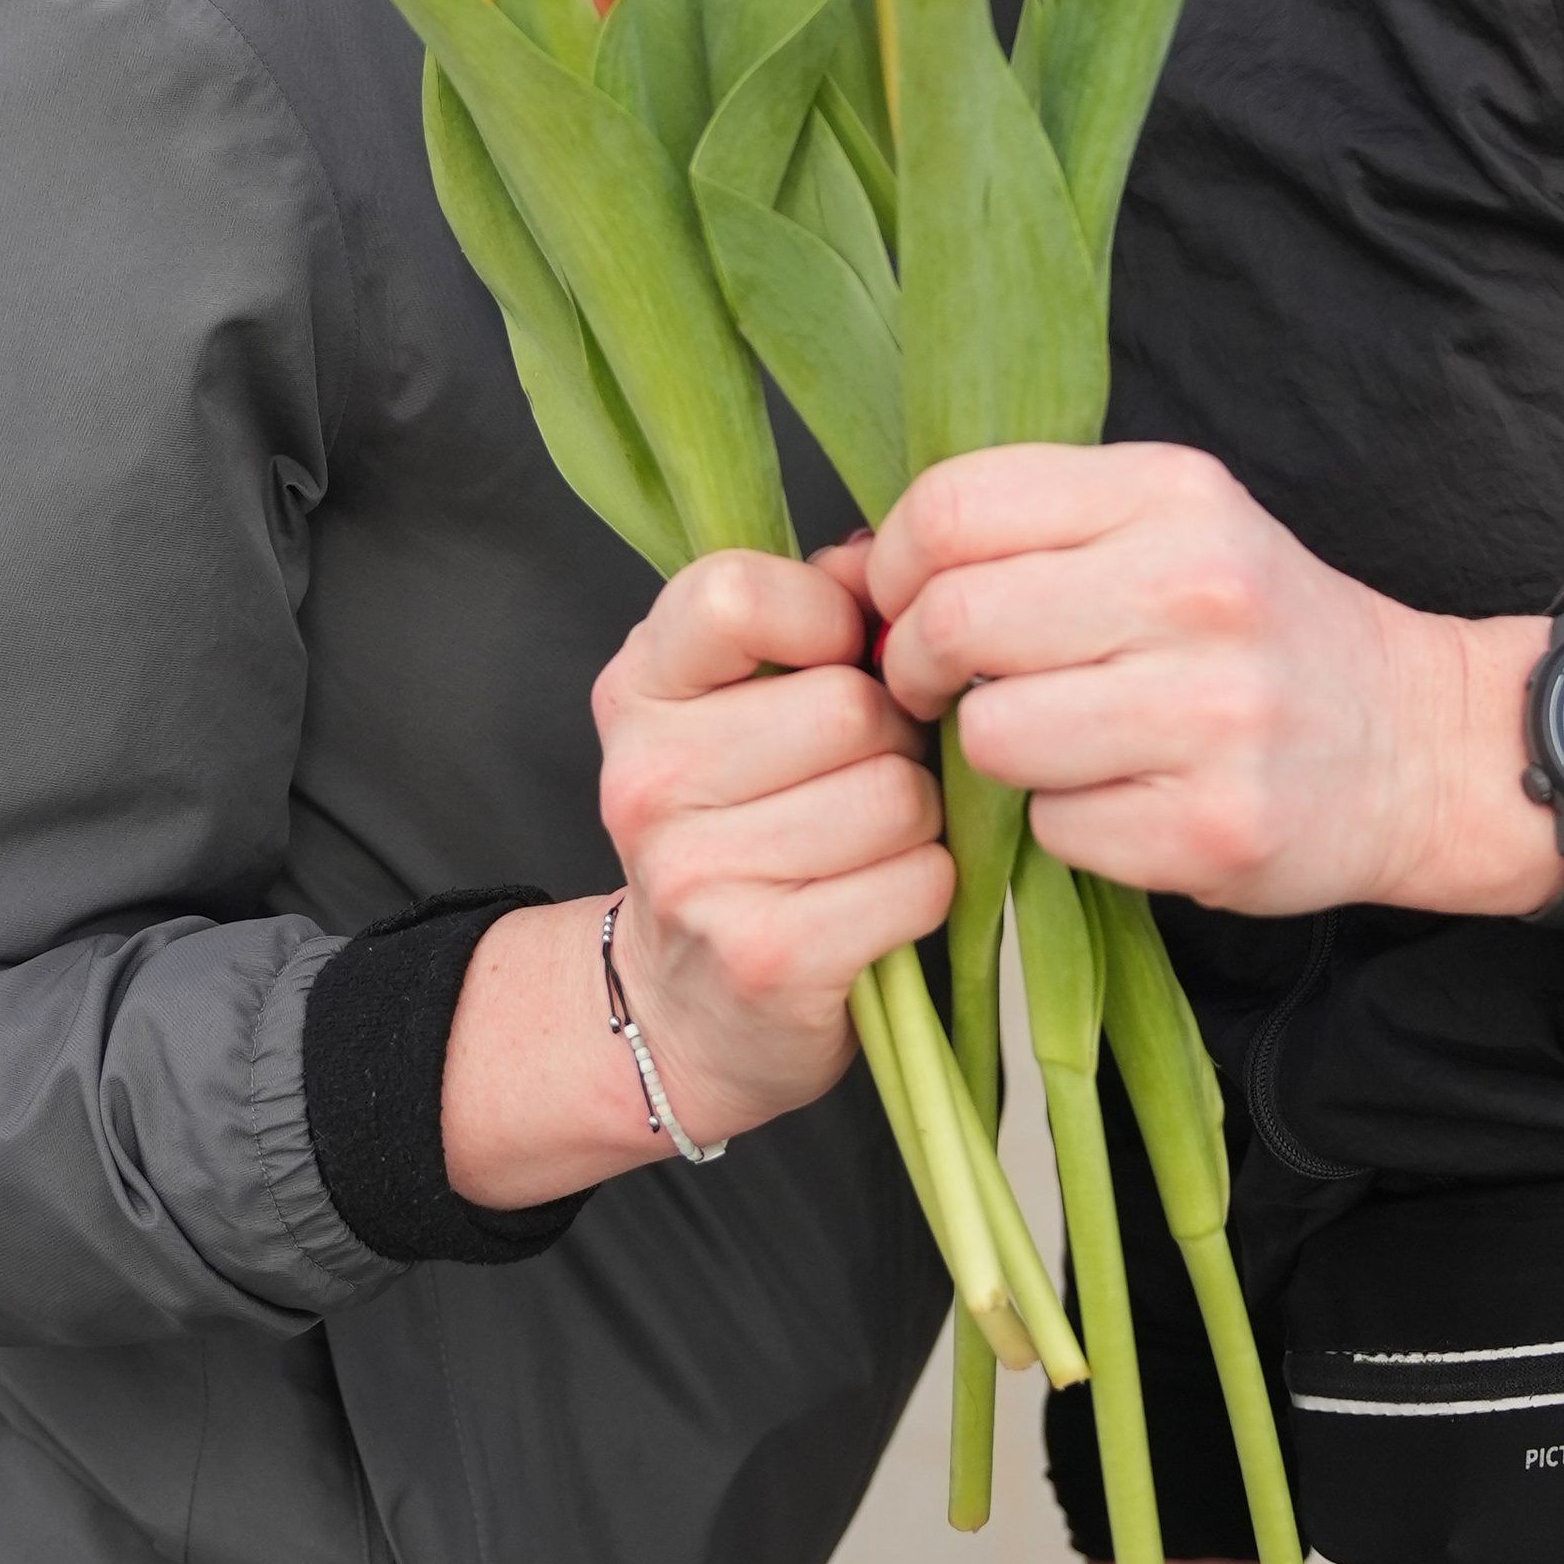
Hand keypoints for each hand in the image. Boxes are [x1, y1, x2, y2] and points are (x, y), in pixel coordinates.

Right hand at [590, 547, 952, 1140]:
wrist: (684, 1008)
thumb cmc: (741, 826)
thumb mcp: (741, 701)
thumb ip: (812, 607)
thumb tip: (882, 555)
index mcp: (638, 689)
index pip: (737, 594)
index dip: (824, 615)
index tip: (840, 657)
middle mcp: (646, 778)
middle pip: (851, 705)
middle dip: (896, 736)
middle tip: (866, 772)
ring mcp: (695, 875)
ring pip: (896, 793)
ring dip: (917, 817)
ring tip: (871, 839)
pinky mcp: (764, 958)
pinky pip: (917, 878)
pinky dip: (925, 886)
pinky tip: (878, 899)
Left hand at [869, 445, 1563, 937]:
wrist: (1416, 742)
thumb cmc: (1255, 628)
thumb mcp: (1165, 527)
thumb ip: (1021, 529)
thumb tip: (843, 568)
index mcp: (1171, 492)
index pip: (955, 507)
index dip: (895, 564)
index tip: (900, 601)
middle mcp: (1196, 589)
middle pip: (957, 622)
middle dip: (914, 664)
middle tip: (933, 686)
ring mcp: (1212, 716)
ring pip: (993, 735)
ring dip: (990, 750)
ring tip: (1042, 740)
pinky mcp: (1215, 830)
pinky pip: (1054, 828)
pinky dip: (1059, 822)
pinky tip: (1116, 796)